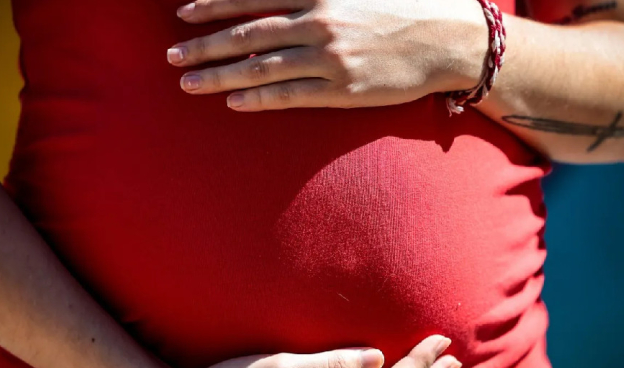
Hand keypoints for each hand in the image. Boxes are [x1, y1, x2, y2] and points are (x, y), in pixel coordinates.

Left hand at [167, 0, 488, 110]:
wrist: (451, 39)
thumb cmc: (406, 5)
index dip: (214, 4)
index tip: (182, 12)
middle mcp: (319, 21)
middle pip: (246, 34)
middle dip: (204, 45)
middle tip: (172, 56)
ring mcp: (329, 59)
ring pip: (260, 68)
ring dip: (219, 77)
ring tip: (188, 83)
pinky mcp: (342, 90)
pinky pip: (289, 96)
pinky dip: (257, 99)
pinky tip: (232, 103)